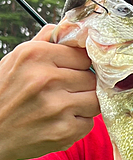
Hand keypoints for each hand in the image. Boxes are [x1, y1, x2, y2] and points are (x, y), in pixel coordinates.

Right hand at [0, 24, 99, 159]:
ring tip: (64, 107)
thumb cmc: (5, 94)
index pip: (83, 55)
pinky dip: (78, 124)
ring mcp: (56, 107)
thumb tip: (73, 27)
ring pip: (96, 100)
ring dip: (84, 104)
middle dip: (82, 86)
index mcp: (35, 55)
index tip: (72, 72)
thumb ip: (46, 41)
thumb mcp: (17, 59)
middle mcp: (46, 79)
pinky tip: (59, 122)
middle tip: (65, 93)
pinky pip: (89, 123)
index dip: (80, 65)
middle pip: (92, 78)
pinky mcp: (64, 132)